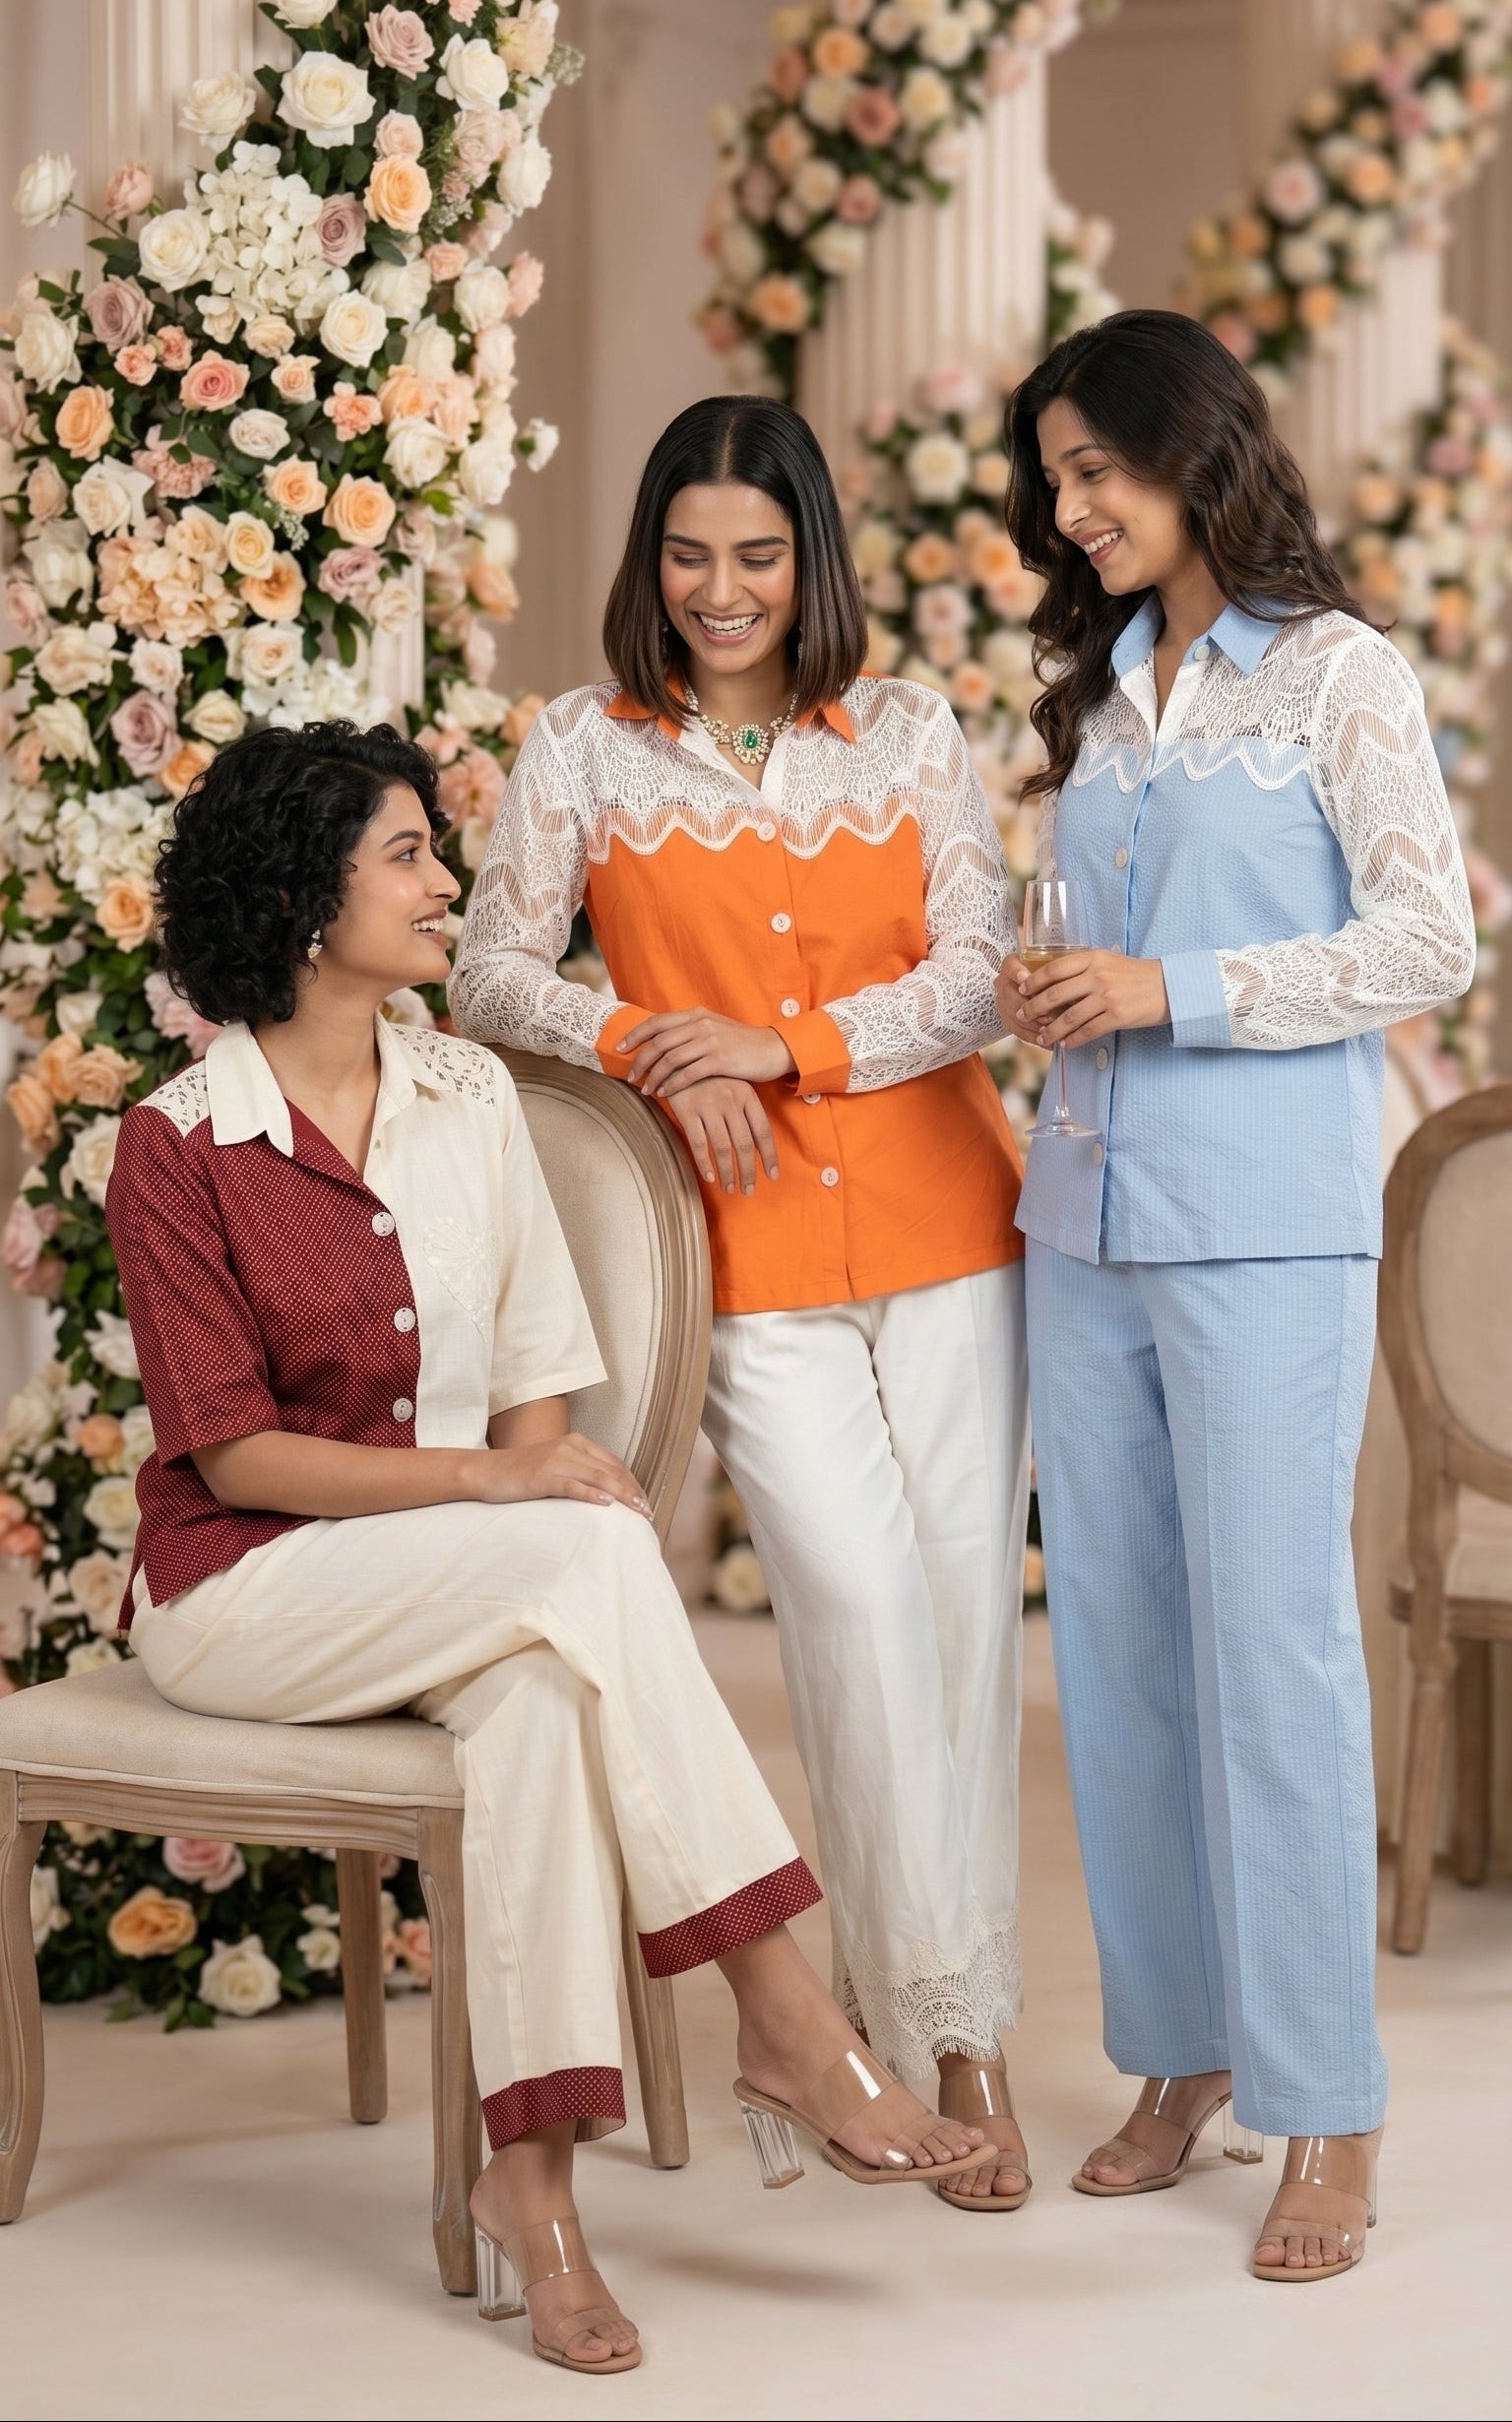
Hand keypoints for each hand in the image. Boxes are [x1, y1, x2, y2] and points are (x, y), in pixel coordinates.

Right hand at [472, 1434, 651, 1516]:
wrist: (486, 1471)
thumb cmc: (522, 1473)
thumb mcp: (556, 1465)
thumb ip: (581, 1471)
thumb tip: (609, 1492)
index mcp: (576, 1442)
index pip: (615, 1463)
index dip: (633, 1483)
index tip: (645, 1502)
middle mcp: (569, 1447)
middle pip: (611, 1471)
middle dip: (632, 1492)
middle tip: (647, 1512)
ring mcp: (555, 1461)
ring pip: (597, 1477)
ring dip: (620, 1495)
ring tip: (636, 1510)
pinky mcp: (541, 1477)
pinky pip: (571, 1485)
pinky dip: (591, 1494)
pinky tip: (606, 1504)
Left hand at [619, 1007, 795, 1095]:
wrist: (773, 1049)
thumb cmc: (741, 1043)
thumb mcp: (714, 1028)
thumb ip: (690, 1031)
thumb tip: (662, 1041)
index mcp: (696, 1014)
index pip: (657, 1022)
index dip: (635, 1034)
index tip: (619, 1048)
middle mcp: (701, 1024)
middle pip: (658, 1042)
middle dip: (640, 1061)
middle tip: (631, 1076)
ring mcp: (710, 1041)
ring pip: (670, 1059)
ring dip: (654, 1076)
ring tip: (646, 1089)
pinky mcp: (720, 1060)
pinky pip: (687, 1074)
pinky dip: (672, 1085)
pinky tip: (665, 1093)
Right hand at [662, 1076, 779, 1194]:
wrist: (677, 1057)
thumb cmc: (710, 1077)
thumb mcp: (734, 1087)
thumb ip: (746, 1113)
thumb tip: (758, 1146)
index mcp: (747, 1094)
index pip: (763, 1131)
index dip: (769, 1156)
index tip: (772, 1175)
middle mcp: (730, 1100)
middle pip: (744, 1144)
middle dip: (748, 1171)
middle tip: (748, 1190)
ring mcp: (708, 1105)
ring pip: (722, 1147)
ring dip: (727, 1172)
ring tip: (730, 1188)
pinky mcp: (687, 1110)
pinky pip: (698, 1143)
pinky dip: (704, 1163)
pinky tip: (709, 1177)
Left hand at [997, 949, 1169, 1047]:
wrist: (1168, 986)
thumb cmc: (1135, 974)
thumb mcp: (1108, 960)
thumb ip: (1084, 967)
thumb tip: (1053, 979)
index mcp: (1093, 958)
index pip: (1054, 969)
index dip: (1034, 981)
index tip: (1022, 989)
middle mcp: (1098, 977)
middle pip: (1056, 994)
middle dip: (1034, 1007)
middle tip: (1023, 1015)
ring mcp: (1107, 997)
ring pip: (1069, 1017)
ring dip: (1051, 1030)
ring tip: (1041, 1037)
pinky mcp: (1117, 1017)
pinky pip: (1087, 1031)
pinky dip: (1073, 1040)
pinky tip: (1065, 1044)